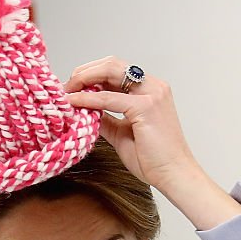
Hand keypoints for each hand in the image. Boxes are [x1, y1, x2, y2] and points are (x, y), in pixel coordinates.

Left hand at [63, 56, 197, 188]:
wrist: (174, 175)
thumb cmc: (154, 160)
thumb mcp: (123, 133)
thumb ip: (106, 118)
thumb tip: (85, 110)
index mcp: (151, 90)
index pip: (116, 70)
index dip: (92, 74)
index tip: (73, 87)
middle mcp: (154, 86)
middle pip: (112, 64)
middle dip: (85, 72)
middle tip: (66, 86)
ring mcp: (152, 94)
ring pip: (110, 71)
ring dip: (84, 78)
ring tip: (67, 92)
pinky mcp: (146, 107)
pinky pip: (108, 98)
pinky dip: (88, 98)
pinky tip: (74, 103)